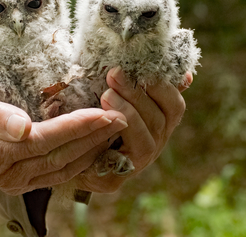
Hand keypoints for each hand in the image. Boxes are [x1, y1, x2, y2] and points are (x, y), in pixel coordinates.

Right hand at [0, 81, 127, 193]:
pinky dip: (82, 159)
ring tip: (117, 128)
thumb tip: (24, 127)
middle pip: (62, 156)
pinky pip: (59, 172)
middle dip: (95, 137)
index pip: (46, 140)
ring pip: (65, 168)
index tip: (106, 112)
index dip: (77, 127)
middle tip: (124, 117)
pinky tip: (98, 145)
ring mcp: (16, 181)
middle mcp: (9, 174)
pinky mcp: (22, 180)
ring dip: (94, 149)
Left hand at [76, 67, 190, 192]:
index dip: (164, 86)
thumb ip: (138, 85)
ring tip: (107, 95)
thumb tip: (183, 75)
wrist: (63, 152)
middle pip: (162, 119)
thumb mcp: (111, 95)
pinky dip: (117, 137)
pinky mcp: (115, 178)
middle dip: (139, 93)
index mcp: (156, 122)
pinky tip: (102, 119)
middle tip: (115, 74)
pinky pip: (123, 160)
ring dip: (128, 112)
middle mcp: (153, 143)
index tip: (142, 67)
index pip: (174, 105)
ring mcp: (136, 163)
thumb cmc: (90, 117)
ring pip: (147, 138)